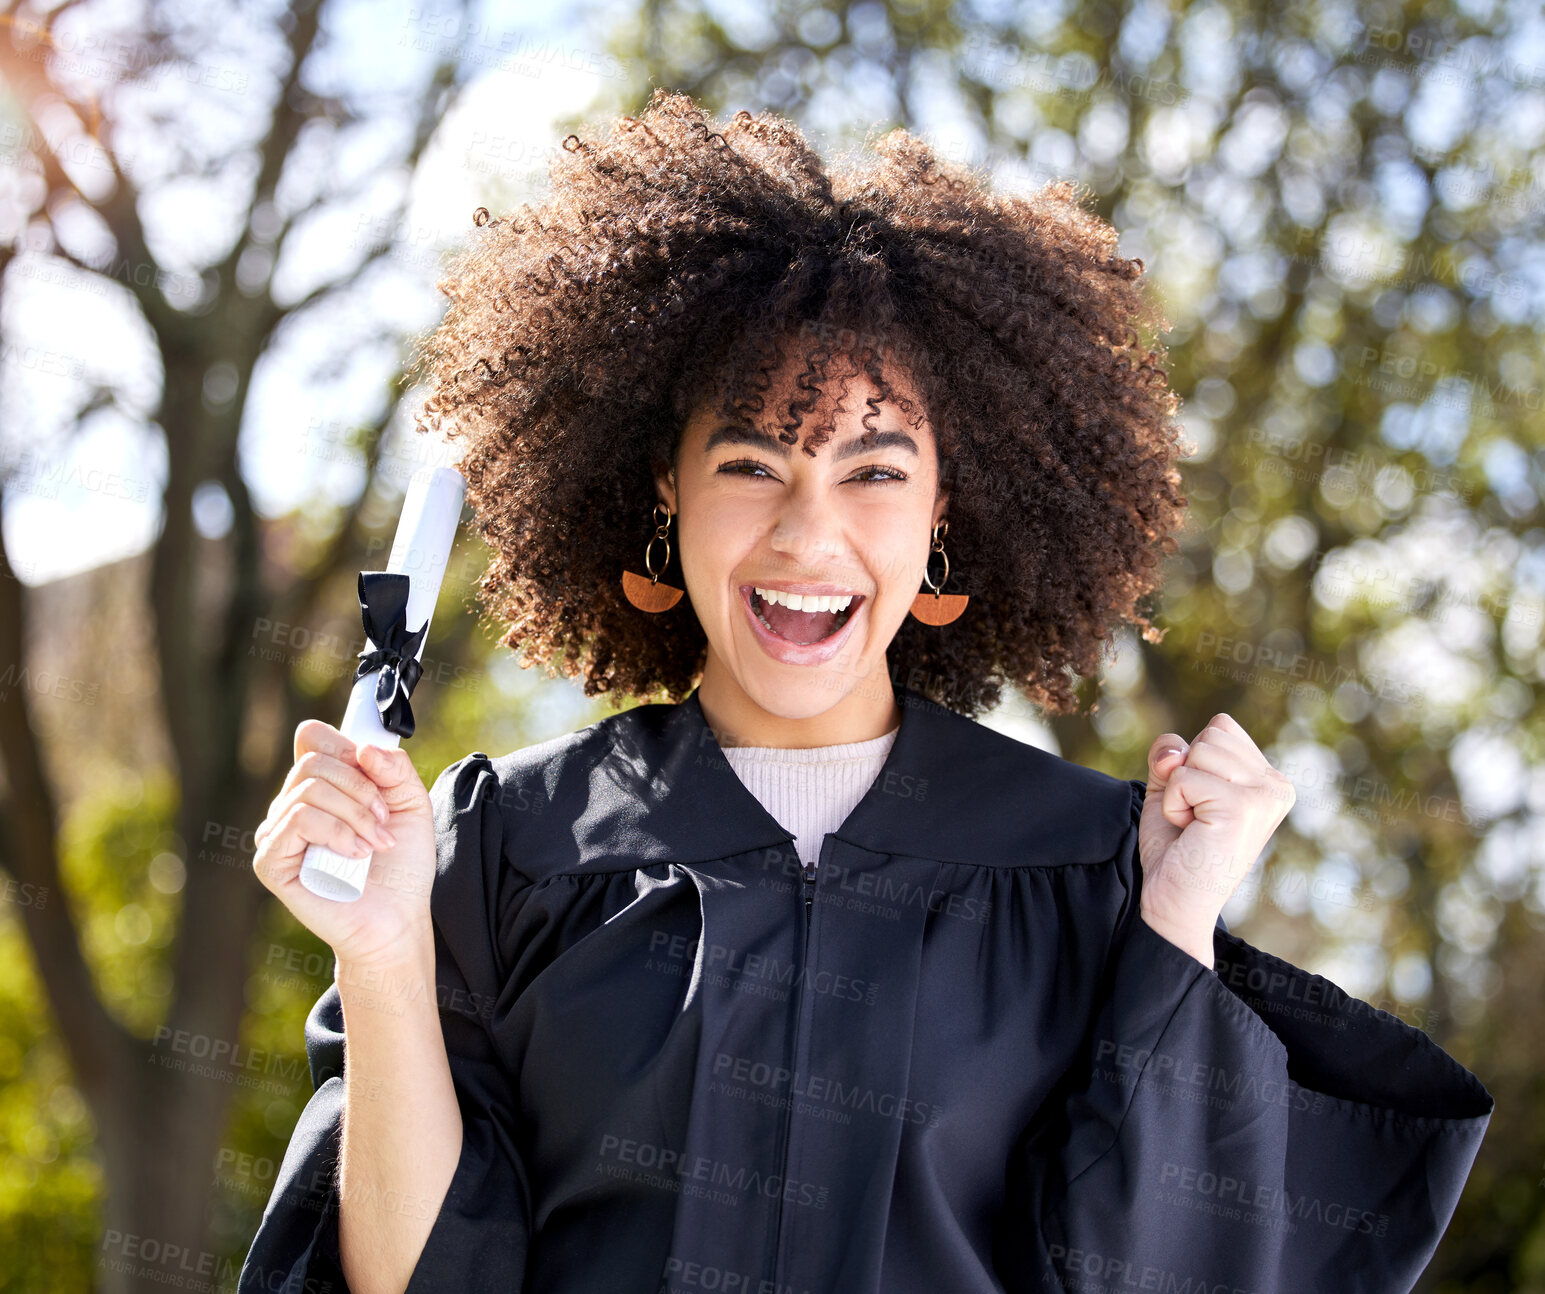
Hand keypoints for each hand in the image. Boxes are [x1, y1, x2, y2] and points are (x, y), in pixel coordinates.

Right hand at [252, 719, 438, 970]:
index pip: (313, 739)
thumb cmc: (400, 865)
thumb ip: (395, 768)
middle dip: (361, 788)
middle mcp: (292, 806)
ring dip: (355, 815)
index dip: (346, 747)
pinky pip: (298, 820)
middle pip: (313, 761)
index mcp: (321, 787)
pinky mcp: (270, 861)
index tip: (376, 774)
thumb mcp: (412, 804)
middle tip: (384, 820)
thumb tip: (363, 748)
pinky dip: (337, 833)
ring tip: (375, 844)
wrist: (397, 918)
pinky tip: (355, 855)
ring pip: (309, 790)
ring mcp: (277, 833)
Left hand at [1137, 714, 1295, 961]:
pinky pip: (1182, 777)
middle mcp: (1277, 786)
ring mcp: (1265, 796)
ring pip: (1198, 751)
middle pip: (1211, 734)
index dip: (1191, 761)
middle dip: (1185, 774)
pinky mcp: (1243, 807)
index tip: (1200, 805)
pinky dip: (1172, 805)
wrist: (1177, 906)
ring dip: (1178, 791)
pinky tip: (1191, 834)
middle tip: (1196, 819)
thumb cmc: (1177, 850)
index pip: (1221, 727)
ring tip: (1195, 826)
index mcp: (1270, 780)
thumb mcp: (1170, 787)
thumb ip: (1171, 753)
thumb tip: (1176, 751)